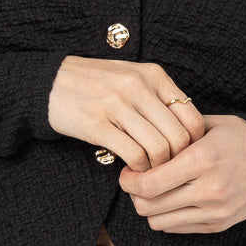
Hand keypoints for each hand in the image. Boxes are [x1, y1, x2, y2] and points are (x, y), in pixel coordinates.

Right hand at [47, 56, 205, 169]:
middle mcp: (138, 86)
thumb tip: (189, 129)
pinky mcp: (98, 124)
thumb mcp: (133, 76)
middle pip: (178, 136)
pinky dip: (138, 169)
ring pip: (158, 148)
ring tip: (150, 170)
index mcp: (153, 74)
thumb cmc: (97, 84)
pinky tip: (132, 169)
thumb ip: (160, 96)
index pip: (192, 116)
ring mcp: (117, 104)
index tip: (185, 155)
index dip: (194, 143)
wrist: (51, 82)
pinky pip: (133, 154)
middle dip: (177, 160)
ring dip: (157, 168)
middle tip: (168, 169)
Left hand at [118, 114, 245, 232]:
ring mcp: (215, 211)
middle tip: (135, 181)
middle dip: (134, 194)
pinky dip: (167, 216)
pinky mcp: (218, 225)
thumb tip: (138, 144)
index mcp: (202, 160)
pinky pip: (176, 228)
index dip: (129, 180)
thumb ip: (173, 135)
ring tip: (153, 190)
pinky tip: (172, 198)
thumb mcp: (206, 126)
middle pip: (149, 206)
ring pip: (159, 222)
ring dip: (149, 207)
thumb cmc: (237, 139)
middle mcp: (209, 190)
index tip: (128, 172)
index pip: (150, 183)